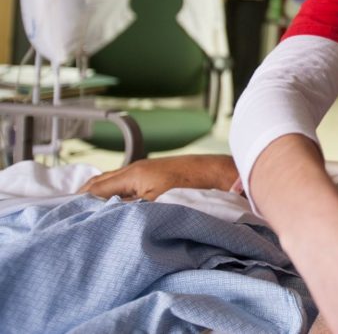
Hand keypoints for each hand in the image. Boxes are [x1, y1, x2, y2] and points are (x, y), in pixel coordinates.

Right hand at [78, 154, 238, 200]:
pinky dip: (117, 195)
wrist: (223, 174)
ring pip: (115, 183)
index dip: (78, 202)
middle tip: (70, 216)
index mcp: (133, 174)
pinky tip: (118, 207)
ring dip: (102, 196)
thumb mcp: (158, 204)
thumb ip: (129, 210)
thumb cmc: (195, 188)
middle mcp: (137, 169)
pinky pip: (129, 186)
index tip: (64, 216)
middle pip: (101, 183)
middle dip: (85, 198)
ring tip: (89, 214)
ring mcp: (148, 171)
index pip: (94, 189)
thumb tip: (107, 219)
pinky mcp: (159, 176)